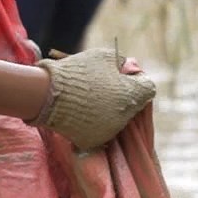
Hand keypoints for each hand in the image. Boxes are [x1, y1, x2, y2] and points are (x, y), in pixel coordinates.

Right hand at [33, 47, 156, 149]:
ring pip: (116, 120)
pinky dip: (93, 124)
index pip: (148, 89)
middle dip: (122, 97)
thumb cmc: (78, 71)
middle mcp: (125, 117)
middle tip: (103, 88)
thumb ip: (121, 62)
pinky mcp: (94, 141)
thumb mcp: (104, 56)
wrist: (48, 93)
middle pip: (132, 106)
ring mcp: (110, 132)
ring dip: (109, 111)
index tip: (123, 77)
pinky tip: (80, 113)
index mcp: (132, 95)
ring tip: (88, 100)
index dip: (137, 80)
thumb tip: (127, 69)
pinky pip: (99, 131)